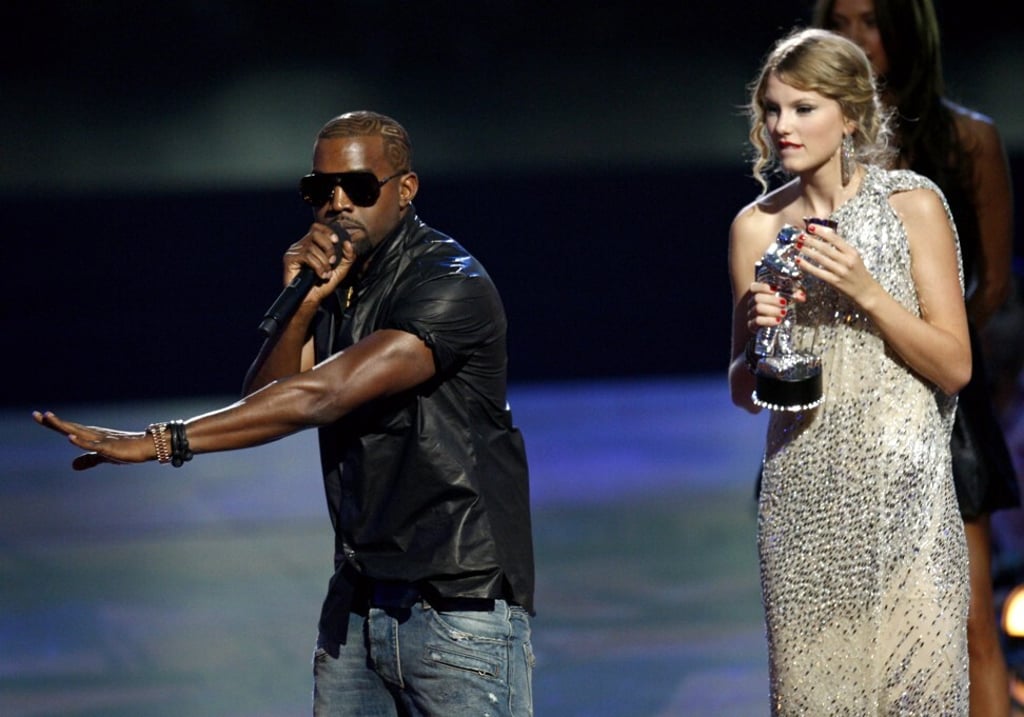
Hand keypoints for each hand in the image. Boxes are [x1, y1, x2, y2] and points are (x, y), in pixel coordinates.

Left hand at [33, 411, 151, 469]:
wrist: (148, 446)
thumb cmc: (128, 450)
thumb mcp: (104, 457)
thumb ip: (88, 460)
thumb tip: (72, 466)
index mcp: (90, 436)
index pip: (68, 429)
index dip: (53, 423)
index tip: (38, 415)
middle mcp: (93, 434)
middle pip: (70, 427)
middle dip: (53, 422)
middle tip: (36, 414)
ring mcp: (101, 440)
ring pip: (78, 432)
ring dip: (64, 426)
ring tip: (49, 418)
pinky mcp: (110, 447)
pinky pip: (92, 444)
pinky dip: (80, 441)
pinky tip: (70, 437)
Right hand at [282, 222, 357, 301]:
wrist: (311, 299)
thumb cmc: (323, 285)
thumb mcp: (340, 270)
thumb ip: (347, 257)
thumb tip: (348, 243)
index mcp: (311, 244)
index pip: (317, 227)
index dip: (327, 231)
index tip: (336, 241)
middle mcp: (301, 245)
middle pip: (315, 233)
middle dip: (328, 247)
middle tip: (332, 262)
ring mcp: (294, 251)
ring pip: (312, 247)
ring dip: (323, 262)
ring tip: (325, 274)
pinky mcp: (289, 259)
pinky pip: (306, 256)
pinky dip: (317, 266)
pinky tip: (320, 275)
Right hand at [746, 281, 805, 333]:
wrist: (773, 326)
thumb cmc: (779, 308)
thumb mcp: (787, 299)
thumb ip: (794, 295)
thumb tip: (802, 296)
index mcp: (758, 293)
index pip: (754, 287)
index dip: (763, 287)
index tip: (776, 289)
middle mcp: (752, 303)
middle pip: (757, 298)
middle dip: (772, 300)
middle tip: (784, 303)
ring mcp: (751, 314)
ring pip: (757, 309)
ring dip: (772, 310)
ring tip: (784, 312)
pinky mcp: (752, 325)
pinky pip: (756, 322)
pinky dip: (768, 320)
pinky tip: (778, 321)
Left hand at [796, 223, 875, 302]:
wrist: (866, 291)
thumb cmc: (858, 273)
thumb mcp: (854, 257)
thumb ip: (841, 248)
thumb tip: (825, 236)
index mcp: (851, 252)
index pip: (835, 238)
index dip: (821, 231)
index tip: (810, 227)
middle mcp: (846, 260)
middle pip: (825, 247)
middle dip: (811, 240)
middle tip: (800, 236)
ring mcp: (840, 271)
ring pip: (820, 258)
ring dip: (807, 251)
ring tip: (797, 245)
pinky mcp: (834, 281)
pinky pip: (817, 272)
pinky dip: (807, 266)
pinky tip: (798, 261)